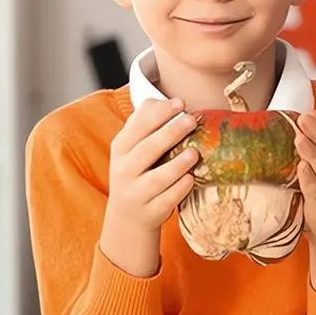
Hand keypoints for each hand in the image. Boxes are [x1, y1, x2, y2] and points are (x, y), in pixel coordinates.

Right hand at [100, 98, 198, 275]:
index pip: (137, 127)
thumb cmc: (137, 171)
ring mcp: (136, 193)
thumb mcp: (133, 147)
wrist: (128, 214)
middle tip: (191, 120)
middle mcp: (124, 171)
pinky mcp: (150, 212)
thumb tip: (164, 100)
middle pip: (146, 150)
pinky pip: (166, 201)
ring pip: (156, 178)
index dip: (158, 114)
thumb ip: (145, 122)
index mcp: (121, 148)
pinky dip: (179, 190)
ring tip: (194, 153)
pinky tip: (191, 179)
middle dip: (170, 133)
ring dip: (177, 165)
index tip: (180, 103)